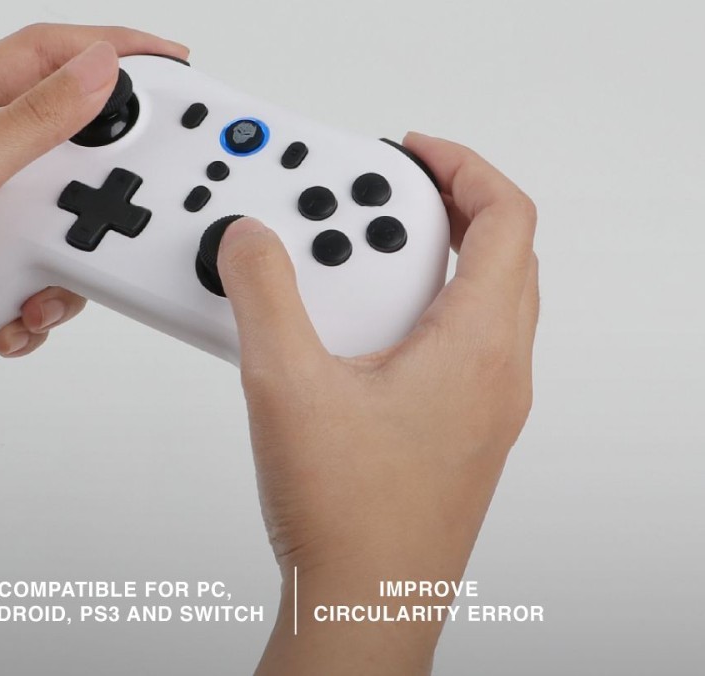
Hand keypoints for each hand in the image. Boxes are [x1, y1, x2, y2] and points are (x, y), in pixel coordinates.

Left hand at [0, 24, 187, 434]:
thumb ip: (30, 124)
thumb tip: (96, 71)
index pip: (44, 53)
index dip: (109, 45)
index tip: (164, 58)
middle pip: (69, 139)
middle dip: (103, 174)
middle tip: (133, 186)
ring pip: (67, 214)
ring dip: (70, 254)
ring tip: (40, 278)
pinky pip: (51, 269)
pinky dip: (45, 299)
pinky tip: (12, 313)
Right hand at [217, 134, 537, 674]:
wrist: (364, 605)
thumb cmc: (350, 516)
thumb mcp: (286, 384)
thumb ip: (262, 294)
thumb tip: (249, 238)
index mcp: (477, 344)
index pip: (507, 217)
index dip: (462, 166)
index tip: (409, 149)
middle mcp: (495, 369)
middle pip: (495, 249)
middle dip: (434, 204)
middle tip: (372, 196)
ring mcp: (482, 401)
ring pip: (473, 295)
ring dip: (418, 257)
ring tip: (348, 256)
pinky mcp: (457, 424)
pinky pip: (451, 337)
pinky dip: (411, 306)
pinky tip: (348, 325)